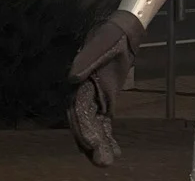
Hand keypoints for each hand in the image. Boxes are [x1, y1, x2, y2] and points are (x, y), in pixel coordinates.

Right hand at [66, 10, 145, 166]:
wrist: (122, 33)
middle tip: (102, 162)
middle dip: (91, 143)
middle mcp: (84, 94)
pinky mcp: (105, 101)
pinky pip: (103, 123)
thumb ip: (86, 59)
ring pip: (94, 127)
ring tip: (107, 162)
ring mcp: (95, 99)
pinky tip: (114, 151)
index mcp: (80, 83)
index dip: (83, 128)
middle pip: (85, 123)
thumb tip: (72, 77)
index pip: (79, 110)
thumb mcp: (100, 44)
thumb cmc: (109, 36)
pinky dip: (107, 137)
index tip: (91, 143)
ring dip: (99, 145)